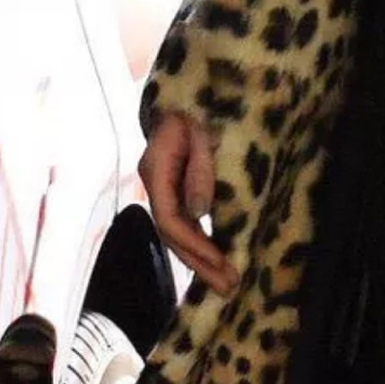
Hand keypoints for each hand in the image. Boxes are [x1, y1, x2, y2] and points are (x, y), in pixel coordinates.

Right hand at [139, 112, 237, 296]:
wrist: (181, 96)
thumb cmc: (195, 107)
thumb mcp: (201, 130)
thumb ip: (201, 168)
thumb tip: (200, 210)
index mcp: (157, 170)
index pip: (169, 219)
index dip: (194, 244)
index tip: (221, 262)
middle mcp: (155, 184)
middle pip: (172, 234)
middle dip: (200, 263)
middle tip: (229, 287)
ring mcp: (163, 189)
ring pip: (177, 234)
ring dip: (201, 260)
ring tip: (227, 284)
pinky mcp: (174, 191)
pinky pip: (184, 225)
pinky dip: (201, 245)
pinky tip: (218, 261)